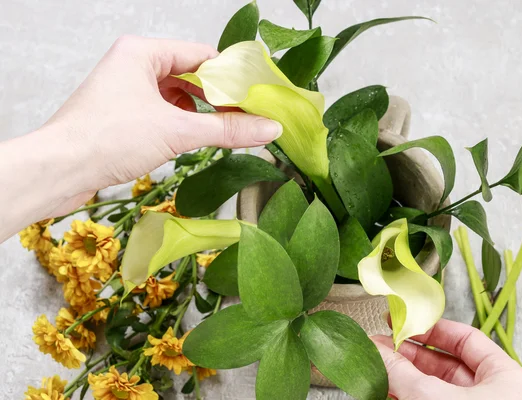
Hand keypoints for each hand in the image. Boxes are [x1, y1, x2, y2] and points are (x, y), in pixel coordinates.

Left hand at [0, 36, 281, 240]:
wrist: (59, 172)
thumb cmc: (106, 139)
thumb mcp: (178, 130)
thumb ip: (227, 128)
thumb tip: (268, 127)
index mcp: (142, 52)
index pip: (201, 55)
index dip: (231, 76)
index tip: (257, 96)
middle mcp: (133, 66)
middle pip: (191, 76)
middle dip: (218, 97)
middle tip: (247, 116)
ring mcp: (127, 91)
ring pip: (178, 96)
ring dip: (201, 113)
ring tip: (226, 130)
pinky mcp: (123, 116)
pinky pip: (163, 113)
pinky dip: (183, 125)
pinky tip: (195, 139)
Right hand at [372, 319, 521, 399]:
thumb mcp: (430, 398)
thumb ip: (401, 371)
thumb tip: (378, 350)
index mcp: (506, 380)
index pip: (466, 340)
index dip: (432, 329)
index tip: (404, 323)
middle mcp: (493, 396)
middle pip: (446, 364)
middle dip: (410, 354)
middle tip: (384, 345)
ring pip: (434, 386)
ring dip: (404, 376)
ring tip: (379, 365)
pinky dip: (407, 396)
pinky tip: (386, 389)